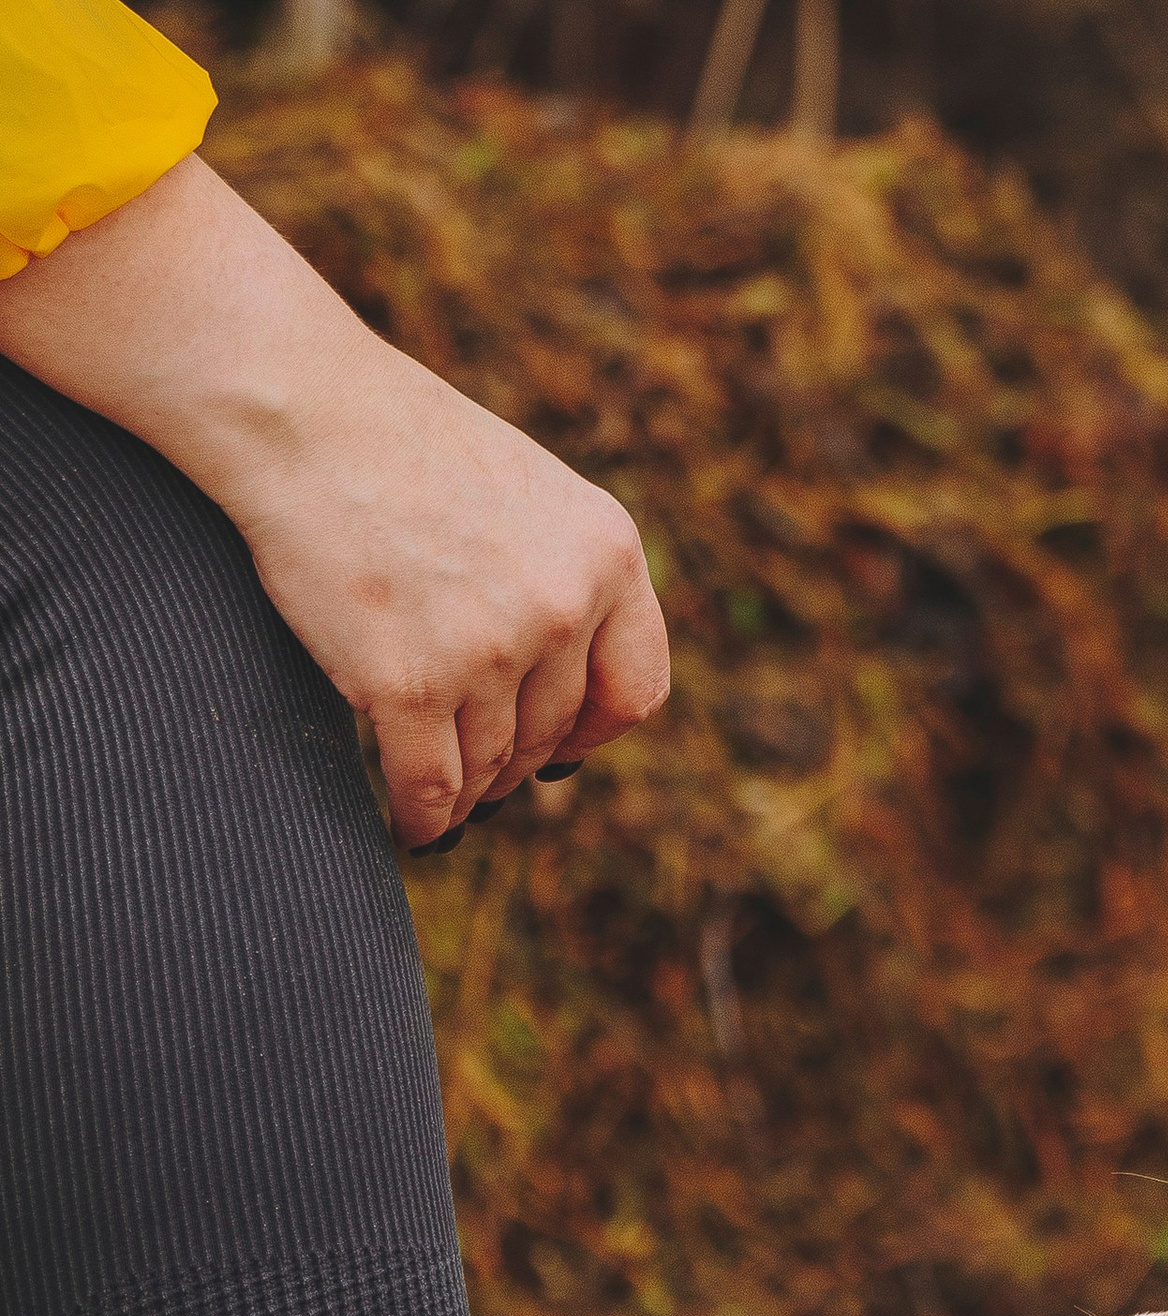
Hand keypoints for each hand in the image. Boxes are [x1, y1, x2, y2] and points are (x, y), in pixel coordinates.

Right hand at [0, 157, 668, 843]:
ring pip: (489, 767)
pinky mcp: (407, 682)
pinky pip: (430, 788)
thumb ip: (563, 582)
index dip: (592, 732)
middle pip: (549, 735)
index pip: (635, 690)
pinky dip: (423, 819)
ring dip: (466, 791)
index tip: (559, 747)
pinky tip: (414, 825)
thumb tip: (565, 710)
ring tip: (442, 790)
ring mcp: (487, 647)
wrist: (298, 404)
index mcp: (607, 553)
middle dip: (512, 761)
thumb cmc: (400, 445)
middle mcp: (561, 605)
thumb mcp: (527, 495)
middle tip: (477, 768)